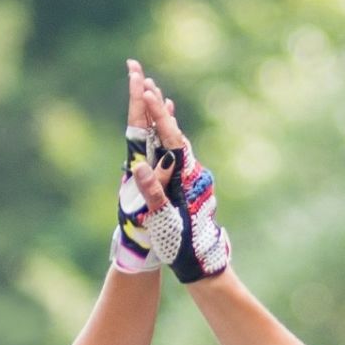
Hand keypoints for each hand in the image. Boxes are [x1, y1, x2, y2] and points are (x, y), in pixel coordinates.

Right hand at [125, 61, 229, 283]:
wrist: (203, 265)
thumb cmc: (182, 245)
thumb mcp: (163, 219)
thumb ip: (153, 192)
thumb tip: (141, 167)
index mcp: (184, 176)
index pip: (168, 137)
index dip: (156, 113)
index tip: (145, 90)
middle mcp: (192, 171)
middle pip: (173, 132)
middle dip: (157, 107)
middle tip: (144, 79)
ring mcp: (192, 177)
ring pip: (177, 140)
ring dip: (163, 118)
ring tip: (153, 93)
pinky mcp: (191, 185)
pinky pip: (179, 153)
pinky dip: (170, 136)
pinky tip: (170, 128)